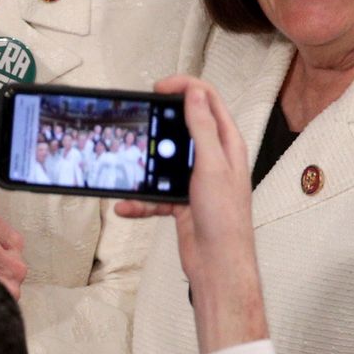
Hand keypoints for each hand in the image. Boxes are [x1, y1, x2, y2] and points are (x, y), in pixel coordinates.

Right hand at [115, 75, 266, 353]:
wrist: (219, 265)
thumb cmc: (225, 219)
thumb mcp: (211, 166)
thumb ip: (202, 128)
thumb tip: (195, 94)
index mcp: (227, 144)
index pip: (208, 101)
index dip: (185, 87)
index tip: (159, 88)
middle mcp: (213, 159)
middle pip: (185, 126)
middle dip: (160, 121)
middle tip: (141, 115)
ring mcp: (197, 180)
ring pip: (165, 160)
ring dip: (145, 165)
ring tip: (129, 164)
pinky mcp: (183, 201)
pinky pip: (155, 193)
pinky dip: (140, 199)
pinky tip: (127, 205)